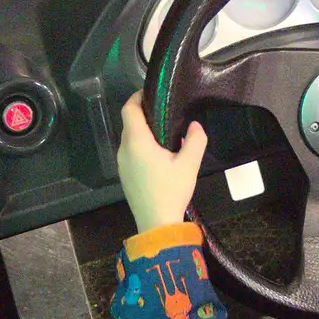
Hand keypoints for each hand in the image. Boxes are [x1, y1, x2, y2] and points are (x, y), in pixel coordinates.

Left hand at [117, 91, 207, 233]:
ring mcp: (122, 165)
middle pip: (128, 123)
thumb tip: (195, 126)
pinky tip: (158, 156)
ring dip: (142, 132)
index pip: (128, 109)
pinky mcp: (125, 177)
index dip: (136, 97)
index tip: (150, 93)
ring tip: (164, 134)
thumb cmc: (171, 190)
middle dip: (143, 114)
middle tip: (164, 112)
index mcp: (137, 141)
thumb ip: (195, 140)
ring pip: (129, 139)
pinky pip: (130, 153)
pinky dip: (140, 147)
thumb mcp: (189, 164)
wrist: (157, 224)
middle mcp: (124, 150)